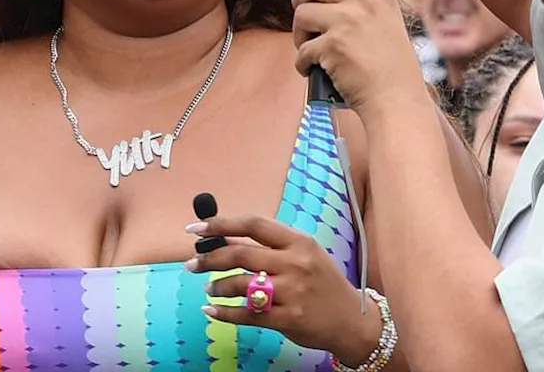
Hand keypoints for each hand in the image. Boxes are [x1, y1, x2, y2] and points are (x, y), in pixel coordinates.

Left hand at [184, 214, 380, 364]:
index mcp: (298, 242)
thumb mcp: (304, 254)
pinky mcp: (288, 319)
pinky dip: (224, 313)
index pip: (253, 225)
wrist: (351, 319)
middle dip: (209, 258)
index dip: (220, 224)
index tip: (196, 229)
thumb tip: (224, 238)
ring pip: (240, 285)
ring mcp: (292, 293)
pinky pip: (247, 314)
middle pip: (240, 254)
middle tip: (192, 264)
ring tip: (209, 289)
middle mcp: (295, 263)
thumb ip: (270, 246)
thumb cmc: (322, 282)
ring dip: (217, 287)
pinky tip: (212, 311)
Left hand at [290, 0, 428, 116]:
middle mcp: (364, 0)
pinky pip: (302, 49)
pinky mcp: (333, 45)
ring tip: (312, 49)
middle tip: (305, 17)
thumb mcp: (385, 20)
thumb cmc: (390, 67)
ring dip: (299, 35)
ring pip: (301, 13)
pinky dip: (303, 63)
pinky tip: (316, 70)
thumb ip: (360, 0)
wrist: (397, 99)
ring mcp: (348, 21)